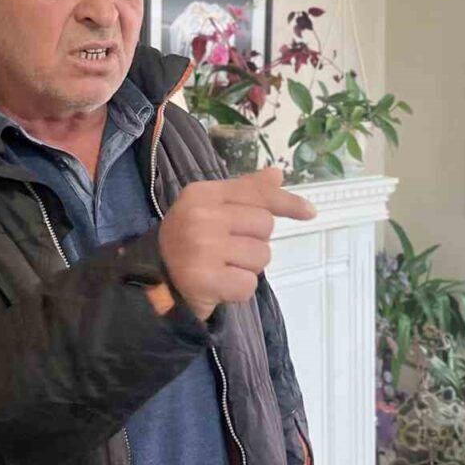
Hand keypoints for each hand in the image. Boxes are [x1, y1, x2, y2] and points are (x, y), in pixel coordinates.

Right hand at [157, 167, 316, 319]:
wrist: (154, 281)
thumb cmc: (188, 242)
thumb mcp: (210, 209)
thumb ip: (244, 192)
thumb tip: (277, 174)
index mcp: (202, 193)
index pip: (257, 194)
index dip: (287, 203)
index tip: (310, 212)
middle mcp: (201, 216)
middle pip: (264, 226)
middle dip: (255, 241)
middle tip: (228, 250)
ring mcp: (202, 248)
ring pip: (261, 257)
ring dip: (248, 268)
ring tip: (223, 268)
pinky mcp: (204, 279)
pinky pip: (249, 284)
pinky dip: (239, 290)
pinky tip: (220, 285)